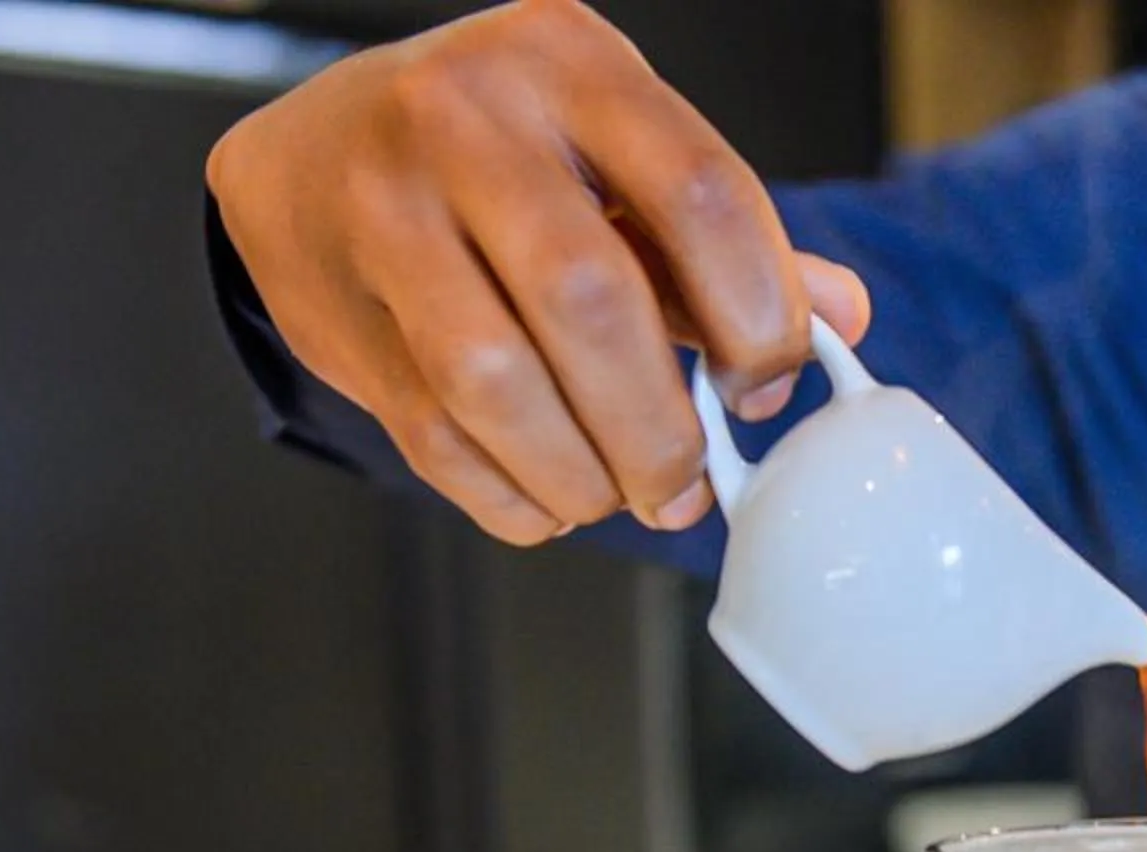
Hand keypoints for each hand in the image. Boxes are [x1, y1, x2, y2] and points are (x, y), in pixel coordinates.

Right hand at [205, 0, 871, 544]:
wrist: (307, 157)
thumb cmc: (493, 160)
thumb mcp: (616, 157)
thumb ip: (725, 237)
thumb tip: (840, 317)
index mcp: (569, 62)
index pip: (701, 193)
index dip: (757, 315)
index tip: (765, 387)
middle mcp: (465, 119)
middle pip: (590, 299)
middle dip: (658, 426)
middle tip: (683, 486)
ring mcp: (383, 207)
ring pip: (495, 378)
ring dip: (578, 472)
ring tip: (615, 495)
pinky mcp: (330, 303)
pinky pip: (433, 433)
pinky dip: (508, 493)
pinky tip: (545, 494)